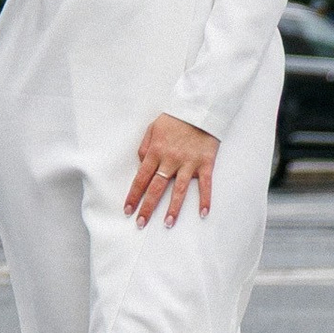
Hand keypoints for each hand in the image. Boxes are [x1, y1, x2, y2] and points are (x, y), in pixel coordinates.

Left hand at [125, 110, 218, 227]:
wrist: (199, 108)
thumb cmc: (175, 118)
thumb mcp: (153, 128)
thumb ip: (144, 146)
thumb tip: (140, 163)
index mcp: (156, 152)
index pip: (141, 178)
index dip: (133, 196)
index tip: (128, 210)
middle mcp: (170, 160)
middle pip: (156, 188)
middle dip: (147, 208)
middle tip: (141, 224)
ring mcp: (188, 163)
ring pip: (178, 190)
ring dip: (173, 209)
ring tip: (167, 224)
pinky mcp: (205, 163)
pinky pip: (205, 185)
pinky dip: (205, 199)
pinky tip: (203, 213)